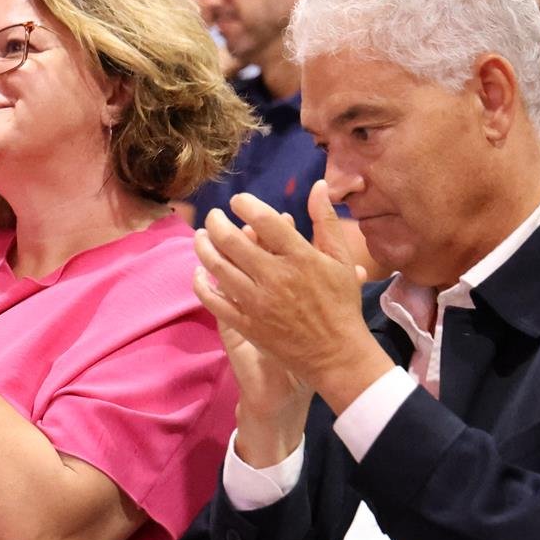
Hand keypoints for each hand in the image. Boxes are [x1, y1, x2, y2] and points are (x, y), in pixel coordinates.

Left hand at [193, 185, 385, 417]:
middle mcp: (275, 277)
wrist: (335, 354)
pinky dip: (201, 284)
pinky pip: (214, 301)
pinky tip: (198, 272)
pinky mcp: (246, 325)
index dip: (246, 205)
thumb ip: (325, 221)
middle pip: (233, 241)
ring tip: (200, 237)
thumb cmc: (340, 303)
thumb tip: (317, 185)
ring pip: (218, 268)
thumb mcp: (340, 259)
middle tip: (212, 216)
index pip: (264, 220)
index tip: (238, 201)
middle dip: (216, 223)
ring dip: (203, 248)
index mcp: (300, 257)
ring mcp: (257, 303)